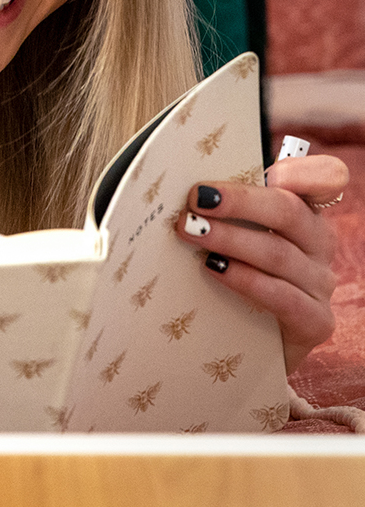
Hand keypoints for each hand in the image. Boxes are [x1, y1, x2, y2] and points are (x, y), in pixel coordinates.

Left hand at [175, 154, 348, 373]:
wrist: (244, 338)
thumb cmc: (230, 268)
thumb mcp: (227, 230)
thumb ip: (221, 204)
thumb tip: (183, 178)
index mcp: (302, 211)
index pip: (323, 179)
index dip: (301, 170)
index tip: (266, 169)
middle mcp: (318, 243)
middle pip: (289, 211)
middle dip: (239, 201)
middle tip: (196, 198)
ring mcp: (320, 283)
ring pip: (279, 253)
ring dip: (231, 240)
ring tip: (191, 232)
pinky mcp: (316, 321)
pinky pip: (284, 297)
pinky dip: (247, 281)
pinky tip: (214, 269)